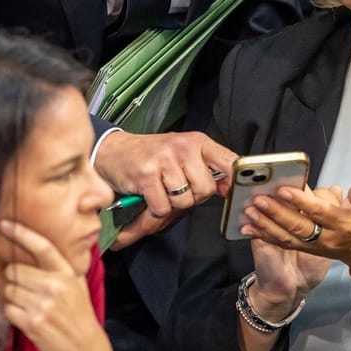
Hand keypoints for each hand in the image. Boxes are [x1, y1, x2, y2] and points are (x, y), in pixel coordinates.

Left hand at [0, 220, 112, 350]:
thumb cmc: (79, 316)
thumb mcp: (77, 286)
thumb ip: (61, 268)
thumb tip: (38, 247)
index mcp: (66, 273)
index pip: (42, 246)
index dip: (21, 233)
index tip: (4, 224)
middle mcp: (55, 286)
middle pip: (15, 270)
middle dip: (16, 280)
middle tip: (28, 291)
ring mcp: (43, 305)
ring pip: (9, 290)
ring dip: (14, 298)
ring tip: (31, 307)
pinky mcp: (32, 323)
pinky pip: (8, 309)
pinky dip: (13, 314)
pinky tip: (28, 319)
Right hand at [94, 130, 235, 243]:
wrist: (114, 151)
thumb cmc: (153, 156)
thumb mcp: (184, 154)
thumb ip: (208, 169)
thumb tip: (230, 187)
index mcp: (198, 142)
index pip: (230, 161)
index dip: (236, 181)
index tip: (236, 192)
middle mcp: (183, 147)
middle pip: (206, 189)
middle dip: (193, 196)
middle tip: (178, 187)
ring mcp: (164, 161)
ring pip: (184, 201)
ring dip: (172, 203)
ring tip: (162, 188)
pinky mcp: (145, 176)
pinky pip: (163, 207)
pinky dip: (156, 208)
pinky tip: (150, 194)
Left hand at [244, 183, 350, 274]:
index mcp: (342, 224)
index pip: (320, 212)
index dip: (301, 202)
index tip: (284, 189)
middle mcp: (326, 238)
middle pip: (299, 226)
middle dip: (277, 213)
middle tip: (259, 199)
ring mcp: (313, 247)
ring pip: (287, 238)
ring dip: (266, 225)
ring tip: (249, 211)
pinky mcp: (304, 251)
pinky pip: (282, 243)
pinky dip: (263, 235)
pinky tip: (246, 227)